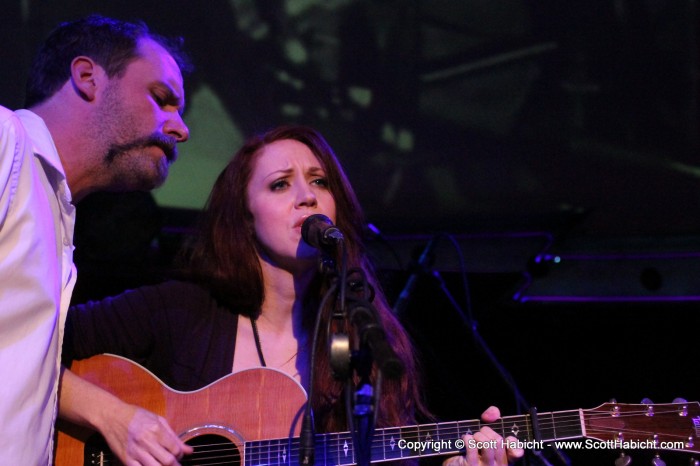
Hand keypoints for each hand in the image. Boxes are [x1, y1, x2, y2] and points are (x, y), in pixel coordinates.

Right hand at [58, 367, 192, 464]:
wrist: (112, 416)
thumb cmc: (137, 416)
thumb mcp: (158, 420)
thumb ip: (174, 436)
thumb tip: (189, 450)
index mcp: (156, 430)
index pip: (175, 449)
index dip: (181, 454)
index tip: (180, 454)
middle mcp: (147, 442)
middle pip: (168, 462)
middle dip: (175, 465)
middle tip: (175, 464)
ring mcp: (135, 452)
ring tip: (165, 465)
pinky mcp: (126, 460)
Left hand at [443, 406, 523, 465]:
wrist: (455, 465)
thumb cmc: (471, 449)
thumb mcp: (484, 435)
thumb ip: (491, 419)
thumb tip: (494, 412)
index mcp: (503, 459)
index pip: (517, 452)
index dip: (513, 442)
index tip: (507, 438)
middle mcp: (497, 465)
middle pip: (498, 441)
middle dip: (487, 431)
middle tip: (480, 433)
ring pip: (487, 444)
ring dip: (477, 435)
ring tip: (473, 438)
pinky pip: (472, 446)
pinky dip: (467, 438)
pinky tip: (465, 440)